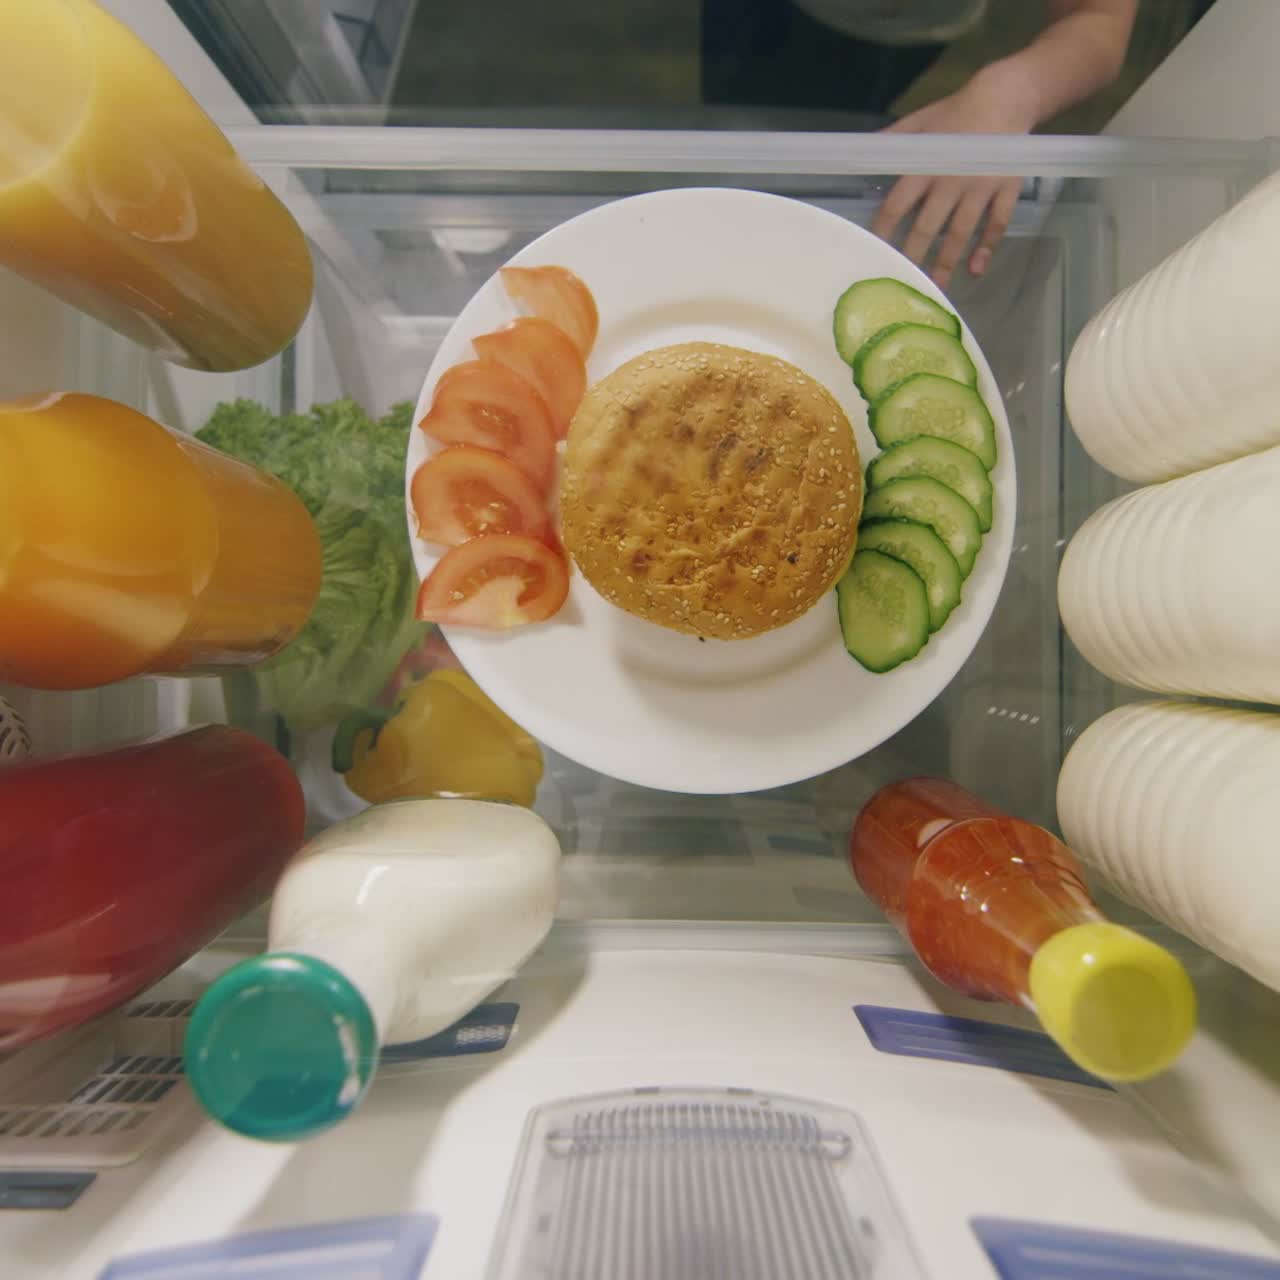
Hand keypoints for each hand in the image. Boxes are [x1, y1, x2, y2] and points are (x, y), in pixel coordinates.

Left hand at [871, 68, 1037, 289]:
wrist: (1008, 96)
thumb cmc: (958, 110)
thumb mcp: (921, 120)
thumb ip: (893, 140)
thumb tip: (862, 151)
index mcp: (926, 166)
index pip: (898, 205)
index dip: (884, 230)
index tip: (872, 251)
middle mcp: (951, 181)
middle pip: (928, 227)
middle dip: (913, 256)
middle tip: (901, 282)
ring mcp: (981, 188)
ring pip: (960, 233)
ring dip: (946, 262)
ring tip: (936, 289)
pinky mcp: (1006, 190)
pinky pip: (996, 224)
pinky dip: (987, 248)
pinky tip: (975, 270)